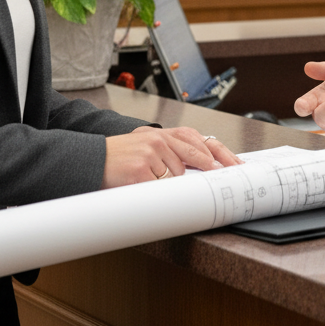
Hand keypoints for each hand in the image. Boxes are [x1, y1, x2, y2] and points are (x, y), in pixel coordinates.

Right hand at [101, 126, 241, 187]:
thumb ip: (170, 153)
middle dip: (211, 167)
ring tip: (153, 181)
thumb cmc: (120, 159)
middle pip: (196, 154)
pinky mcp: (141, 169)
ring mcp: (150, 153)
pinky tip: (144, 186)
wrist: (90, 161)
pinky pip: (160, 186)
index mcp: (162, 134)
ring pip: (178, 174)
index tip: (233, 164)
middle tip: (222, 176)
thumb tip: (198, 169)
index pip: (198, 140)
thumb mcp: (146, 148)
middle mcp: (158, 139)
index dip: (218, 152)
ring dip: (170, 183)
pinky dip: (155, 191)